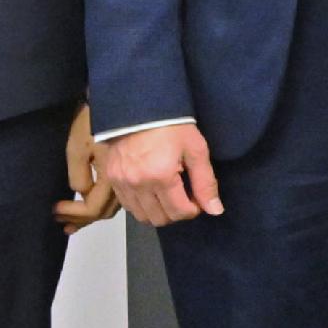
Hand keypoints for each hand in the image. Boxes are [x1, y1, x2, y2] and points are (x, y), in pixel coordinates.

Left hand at [55, 104, 119, 230]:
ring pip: (110, 207)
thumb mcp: (79, 146)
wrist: (116, 102)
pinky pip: (113, 196)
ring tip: (71, 221)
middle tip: (61, 222)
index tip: (55, 209)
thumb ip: (79, 175)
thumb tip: (82, 194)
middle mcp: (123, 182)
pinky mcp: (124, 172)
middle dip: (81, 219)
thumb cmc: (93, 122)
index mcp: (112, 177)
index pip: (93, 208)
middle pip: (103, 212)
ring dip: (90, 215)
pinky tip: (87, 202)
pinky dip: (99, 204)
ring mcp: (126, 178)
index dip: (74, 213)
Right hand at [100, 122, 222, 225]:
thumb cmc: (172, 126)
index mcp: (161, 176)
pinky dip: (142, 206)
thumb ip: (205, 182)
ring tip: (168, 195)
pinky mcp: (112, 179)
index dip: (194, 210)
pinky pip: (128, 206)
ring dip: (159, 212)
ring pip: (142, 216)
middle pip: (160, 219)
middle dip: (177, 213)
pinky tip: (152, 192)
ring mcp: (122, 183)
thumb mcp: (196, 149)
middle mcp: (138, 184)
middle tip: (184, 197)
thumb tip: (215, 210)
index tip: (197, 199)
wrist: (140, 108)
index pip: (180, 212)